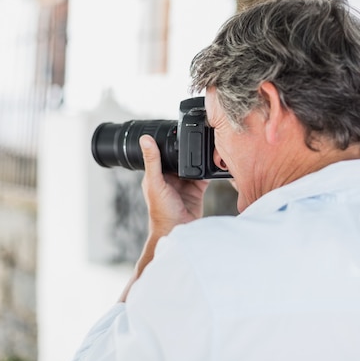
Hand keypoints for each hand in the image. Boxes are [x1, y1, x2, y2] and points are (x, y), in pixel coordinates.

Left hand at [119, 134, 208, 300]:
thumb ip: (153, 161)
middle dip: (189, 149)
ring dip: (200, 159)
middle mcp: (171, 177)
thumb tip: (146, 139)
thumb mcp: (155, 183)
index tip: (177, 129)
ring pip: (194, 165)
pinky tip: (213, 162)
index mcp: (157, 174)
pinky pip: (204, 176)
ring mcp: (185, 183)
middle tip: (198, 135)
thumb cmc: (161, 212)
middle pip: (181, 158)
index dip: (170, 142)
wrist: (177, 231)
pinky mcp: (197, 190)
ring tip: (208, 147)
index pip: (163, 153)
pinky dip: (209, 170)